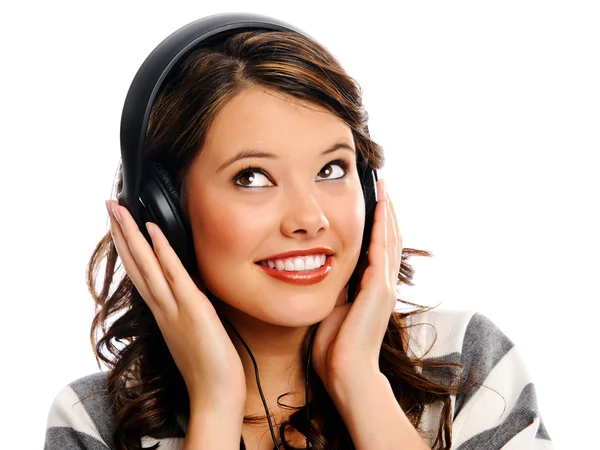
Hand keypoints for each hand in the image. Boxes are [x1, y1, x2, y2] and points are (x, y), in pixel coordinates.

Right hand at [105, 200, 245, 411]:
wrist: (215, 393)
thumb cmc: (207, 366)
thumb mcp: (191, 333)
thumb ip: (184, 312)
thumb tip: (187, 294)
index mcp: (162, 312)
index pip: (140, 274)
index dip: (128, 248)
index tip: (119, 226)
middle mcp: (162, 307)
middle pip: (136, 264)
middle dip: (121, 233)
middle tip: (108, 206)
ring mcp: (175, 307)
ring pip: (147, 265)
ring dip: (132, 235)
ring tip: (118, 209)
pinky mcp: (193, 309)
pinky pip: (174, 274)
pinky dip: (162, 251)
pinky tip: (153, 230)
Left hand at [311, 179, 401, 392]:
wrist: (346, 372)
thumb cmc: (335, 347)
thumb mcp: (331, 307)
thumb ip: (333, 287)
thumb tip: (320, 268)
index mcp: (371, 288)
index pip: (377, 248)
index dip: (377, 224)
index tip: (372, 202)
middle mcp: (383, 283)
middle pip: (389, 238)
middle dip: (385, 211)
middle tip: (381, 186)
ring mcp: (384, 285)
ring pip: (390, 238)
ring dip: (387, 212)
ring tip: (384, 188)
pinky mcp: (379, 288)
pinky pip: (382, 249)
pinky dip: (383, 226)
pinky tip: (381, 206)